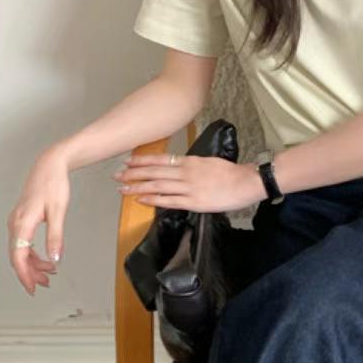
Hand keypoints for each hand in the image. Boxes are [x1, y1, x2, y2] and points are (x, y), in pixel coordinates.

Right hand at [7, 147, 71, 296]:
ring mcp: (16, 220)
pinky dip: (32, 253)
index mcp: (22, 223)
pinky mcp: (21, 218)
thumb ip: (55, 236)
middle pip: (17, 256)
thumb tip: (55, 259)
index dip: (24, 275)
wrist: (50, 164)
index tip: (32, 288)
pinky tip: (45, 258)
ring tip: (48, 274)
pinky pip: (23, 241)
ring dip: (32, 264)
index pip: (18, 256)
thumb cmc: (53, 184)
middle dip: (29, 273)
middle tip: (44, 284)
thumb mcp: (58, 212)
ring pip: (20, 250)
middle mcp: (15, 223)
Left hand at [112, 153, 263, 213]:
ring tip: (122, 188)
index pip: (160, 160)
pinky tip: (140, 200)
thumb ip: (191, 165)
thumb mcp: (208, 162)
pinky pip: (169, 201)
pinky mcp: (193, 202)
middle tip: (116, 174)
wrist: (246, 182)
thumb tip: (177, 167)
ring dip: (138, 186)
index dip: (142, 160)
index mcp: (190, 162)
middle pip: (154, 172)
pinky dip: (153, 200)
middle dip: (134, 173)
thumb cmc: (230, 173)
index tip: (127, 160)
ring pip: (157, 186)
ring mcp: (188, 188)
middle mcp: (185, 173)